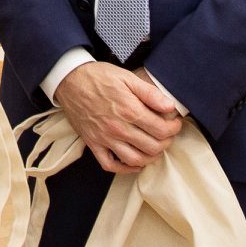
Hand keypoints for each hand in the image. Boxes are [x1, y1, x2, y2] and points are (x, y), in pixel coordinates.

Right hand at [53, 62, 181, 173]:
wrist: (70, 81)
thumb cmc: (99, 77)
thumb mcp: (127, 77)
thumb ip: (150, 93)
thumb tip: (170, 107)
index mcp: (129, 110)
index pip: (161, 130)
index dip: (174, 128)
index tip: (175, 123)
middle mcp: (118, 128)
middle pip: (152, 147)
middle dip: (166, 142)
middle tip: (168, 134)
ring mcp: (105, 139)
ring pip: (135, 160)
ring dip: (150, 157)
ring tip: (155, 147)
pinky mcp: (93, 144)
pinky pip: (111, 165)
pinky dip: (125, 169)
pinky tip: (135, 162)